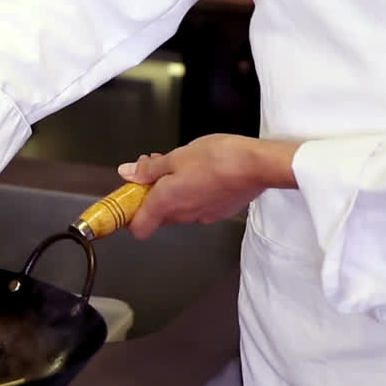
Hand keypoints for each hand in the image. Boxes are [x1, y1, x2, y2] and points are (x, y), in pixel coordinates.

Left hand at [117, 134, 300, 239]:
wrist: (256, 166)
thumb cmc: (217, 159)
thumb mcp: (175, 156)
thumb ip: (149, 169)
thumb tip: (128, 173)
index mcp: (165, 203)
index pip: (138, 228)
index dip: (130, 214)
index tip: (129, 197)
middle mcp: (183, 215)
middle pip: (158, 215)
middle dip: (152, 193)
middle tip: (155, 168)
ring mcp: (202, 215)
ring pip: (178, 208)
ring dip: (173, 190)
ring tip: (180, 164)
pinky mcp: (219, 211)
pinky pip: (198, 205)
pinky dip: (194, 191)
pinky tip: (202, 172)